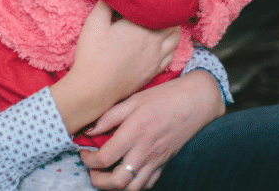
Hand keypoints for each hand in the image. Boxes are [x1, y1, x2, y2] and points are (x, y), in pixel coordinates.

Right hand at [50, 2, 179, 135]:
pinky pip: (171, 54)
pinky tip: (162, 42)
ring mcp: (157, 58)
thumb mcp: (94, 23)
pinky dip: (170, 45)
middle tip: (158, 4)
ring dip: (172, 27)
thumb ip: (105, 4)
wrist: (95, 89)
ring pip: (175, 38)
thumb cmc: (93, 55)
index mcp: (141, 26)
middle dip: (167, 11)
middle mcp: (155, 41)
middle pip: (172, 21)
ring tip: (163, 20)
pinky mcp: (154, 70)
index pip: (157, 7)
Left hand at [78, 70, 225, 190]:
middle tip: (91, 169)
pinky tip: (126, 173)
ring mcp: (156, 160)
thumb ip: (108, 117)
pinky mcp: (164, 163)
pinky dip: (134, 184)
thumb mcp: (132, 100)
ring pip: (133, 188)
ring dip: (115, 186)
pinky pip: (148, 183)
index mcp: (133, 133)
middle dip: (98, 181)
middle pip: (118, 182)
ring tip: (105, 174)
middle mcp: (144, 151)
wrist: (194, 102)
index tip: (83, 152)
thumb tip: (88, 130)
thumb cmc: (163, 97)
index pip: (104, 159)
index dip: (88, 160)